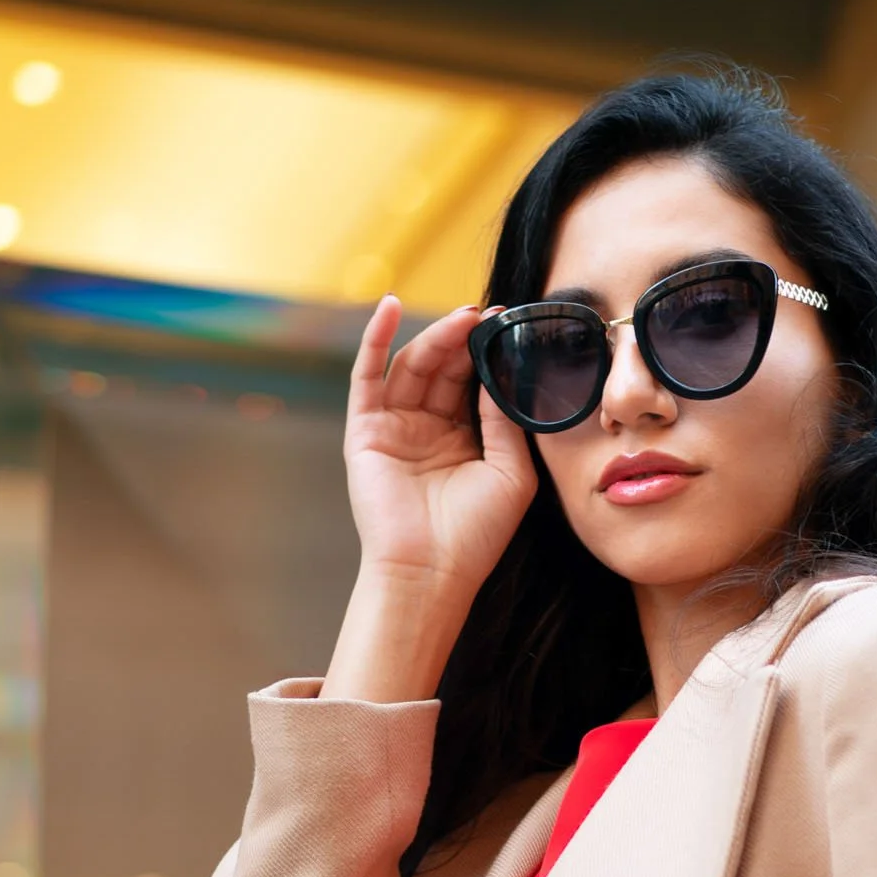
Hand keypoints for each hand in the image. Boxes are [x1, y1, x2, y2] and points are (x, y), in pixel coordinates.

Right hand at [323, 297, 537, 702]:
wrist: (431, 571)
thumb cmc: (476, 533)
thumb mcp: (510, 471)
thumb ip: (505, 419)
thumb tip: (501, 368)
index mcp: (464, 439)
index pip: (473, 382)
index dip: (488, 352)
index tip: (510, 322)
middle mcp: (428, 429)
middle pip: (445, 368)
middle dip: (465, 339)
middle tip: (487, 314)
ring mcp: (395, 427)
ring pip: (413, 367)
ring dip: (434, 338)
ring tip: (462, 317)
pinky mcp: (366, 431)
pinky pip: (367, 376)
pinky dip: (375, 339)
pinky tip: (387, 306)